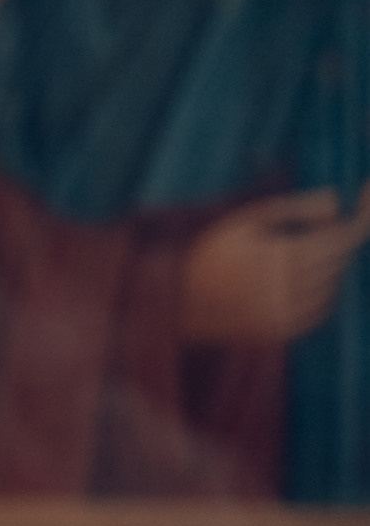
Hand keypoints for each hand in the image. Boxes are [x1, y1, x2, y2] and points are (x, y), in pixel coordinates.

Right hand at [180, 187, 369, 345]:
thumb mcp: (248, 220)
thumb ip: (297, 207)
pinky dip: (320, 291)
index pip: (344, 236)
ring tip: (295, 254)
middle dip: (338, 238)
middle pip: (342, 259)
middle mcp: (289, 288)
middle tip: (316, 226)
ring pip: (334, 284)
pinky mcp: (282, 332)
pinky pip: (321, 309)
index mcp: (282, 256)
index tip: (367, 194)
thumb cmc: (210, 253)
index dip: (364, 215)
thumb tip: (338, 201)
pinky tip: (295, 281)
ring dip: (329, 265)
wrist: (176, 301)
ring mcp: (287, 314)